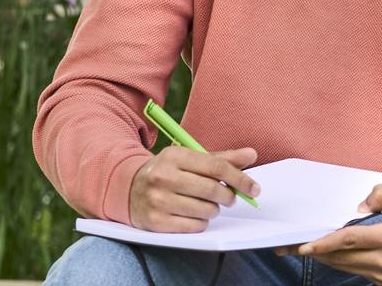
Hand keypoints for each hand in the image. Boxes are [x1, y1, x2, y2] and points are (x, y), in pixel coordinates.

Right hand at [127, 146, 259, 232]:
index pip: (217, 167)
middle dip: (229, 196)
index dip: (240, 179)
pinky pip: (195, 226)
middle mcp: (163, 177)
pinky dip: (202, 222)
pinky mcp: (156, 221)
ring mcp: (157, 200)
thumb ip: (222, 159)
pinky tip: (194, 214)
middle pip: (213, 190)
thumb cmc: (168, 173)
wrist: (128, 189)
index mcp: (174, 156)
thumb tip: (252, 154)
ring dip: (214, 210)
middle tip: (230, 198)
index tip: (254, 188)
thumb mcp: (190, 159)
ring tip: (206, 204)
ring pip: (206, 210)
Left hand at [284, 184, 381, 284]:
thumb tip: (359, 205)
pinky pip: (356, 271)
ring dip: (326, 257)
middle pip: (341, 257)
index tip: (303, 245)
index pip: (350, 241)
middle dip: (315, 251)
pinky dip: (342, 261)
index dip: (324, 243)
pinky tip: (330, 253)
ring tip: (305, 248)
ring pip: (345, 266)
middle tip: (289, 246)